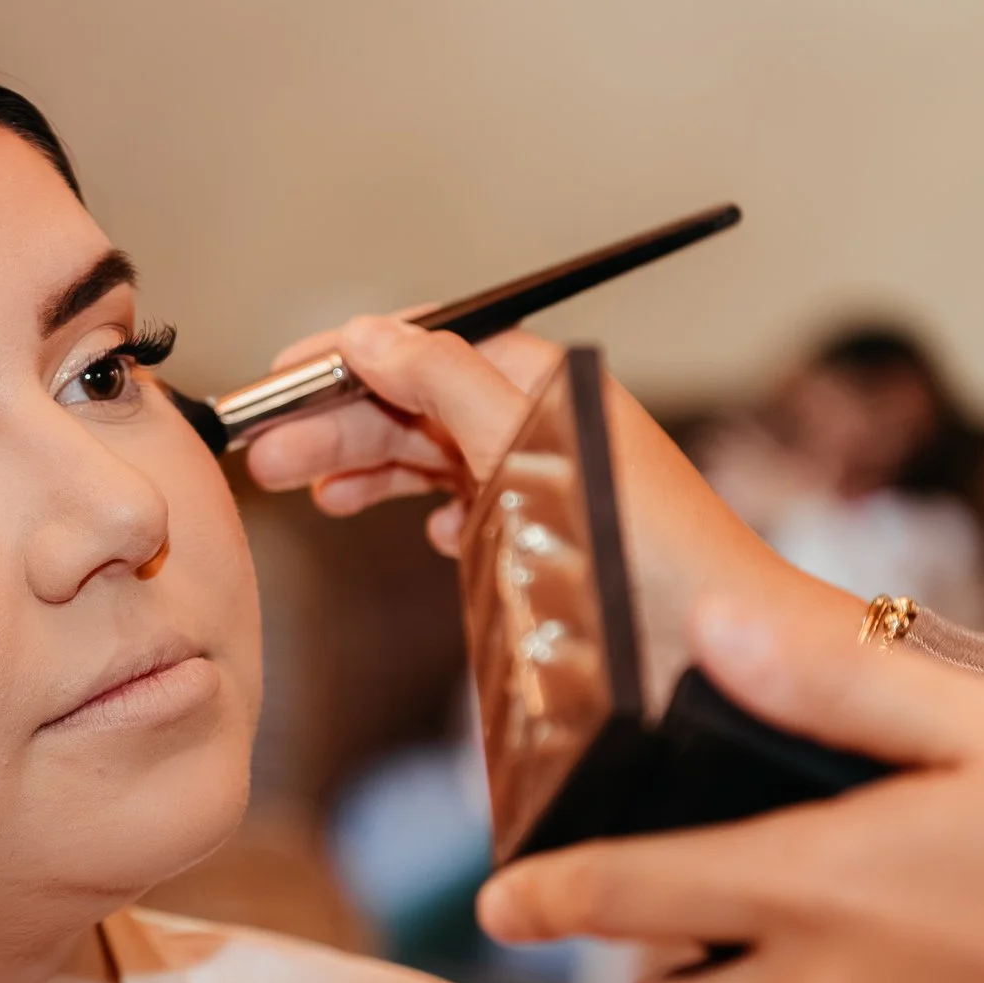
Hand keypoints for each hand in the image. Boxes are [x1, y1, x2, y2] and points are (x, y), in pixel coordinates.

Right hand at [240, 315, 855, 695]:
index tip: (274, 382)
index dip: (341, 361)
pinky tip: (427, 536)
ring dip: (369, 471)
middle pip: (414, 404)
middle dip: (337, 426)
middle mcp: (541, 417)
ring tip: (318, 499)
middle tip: (265, 462)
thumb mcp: (520, 443)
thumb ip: (440, 379)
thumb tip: (365, 332)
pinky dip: (433, 514)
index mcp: (540, 378)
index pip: (420, 345)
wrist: (718, 650)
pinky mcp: (550, 534)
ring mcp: (545, 475)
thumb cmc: (638, 546)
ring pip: (433, 457)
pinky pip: (470, 507)